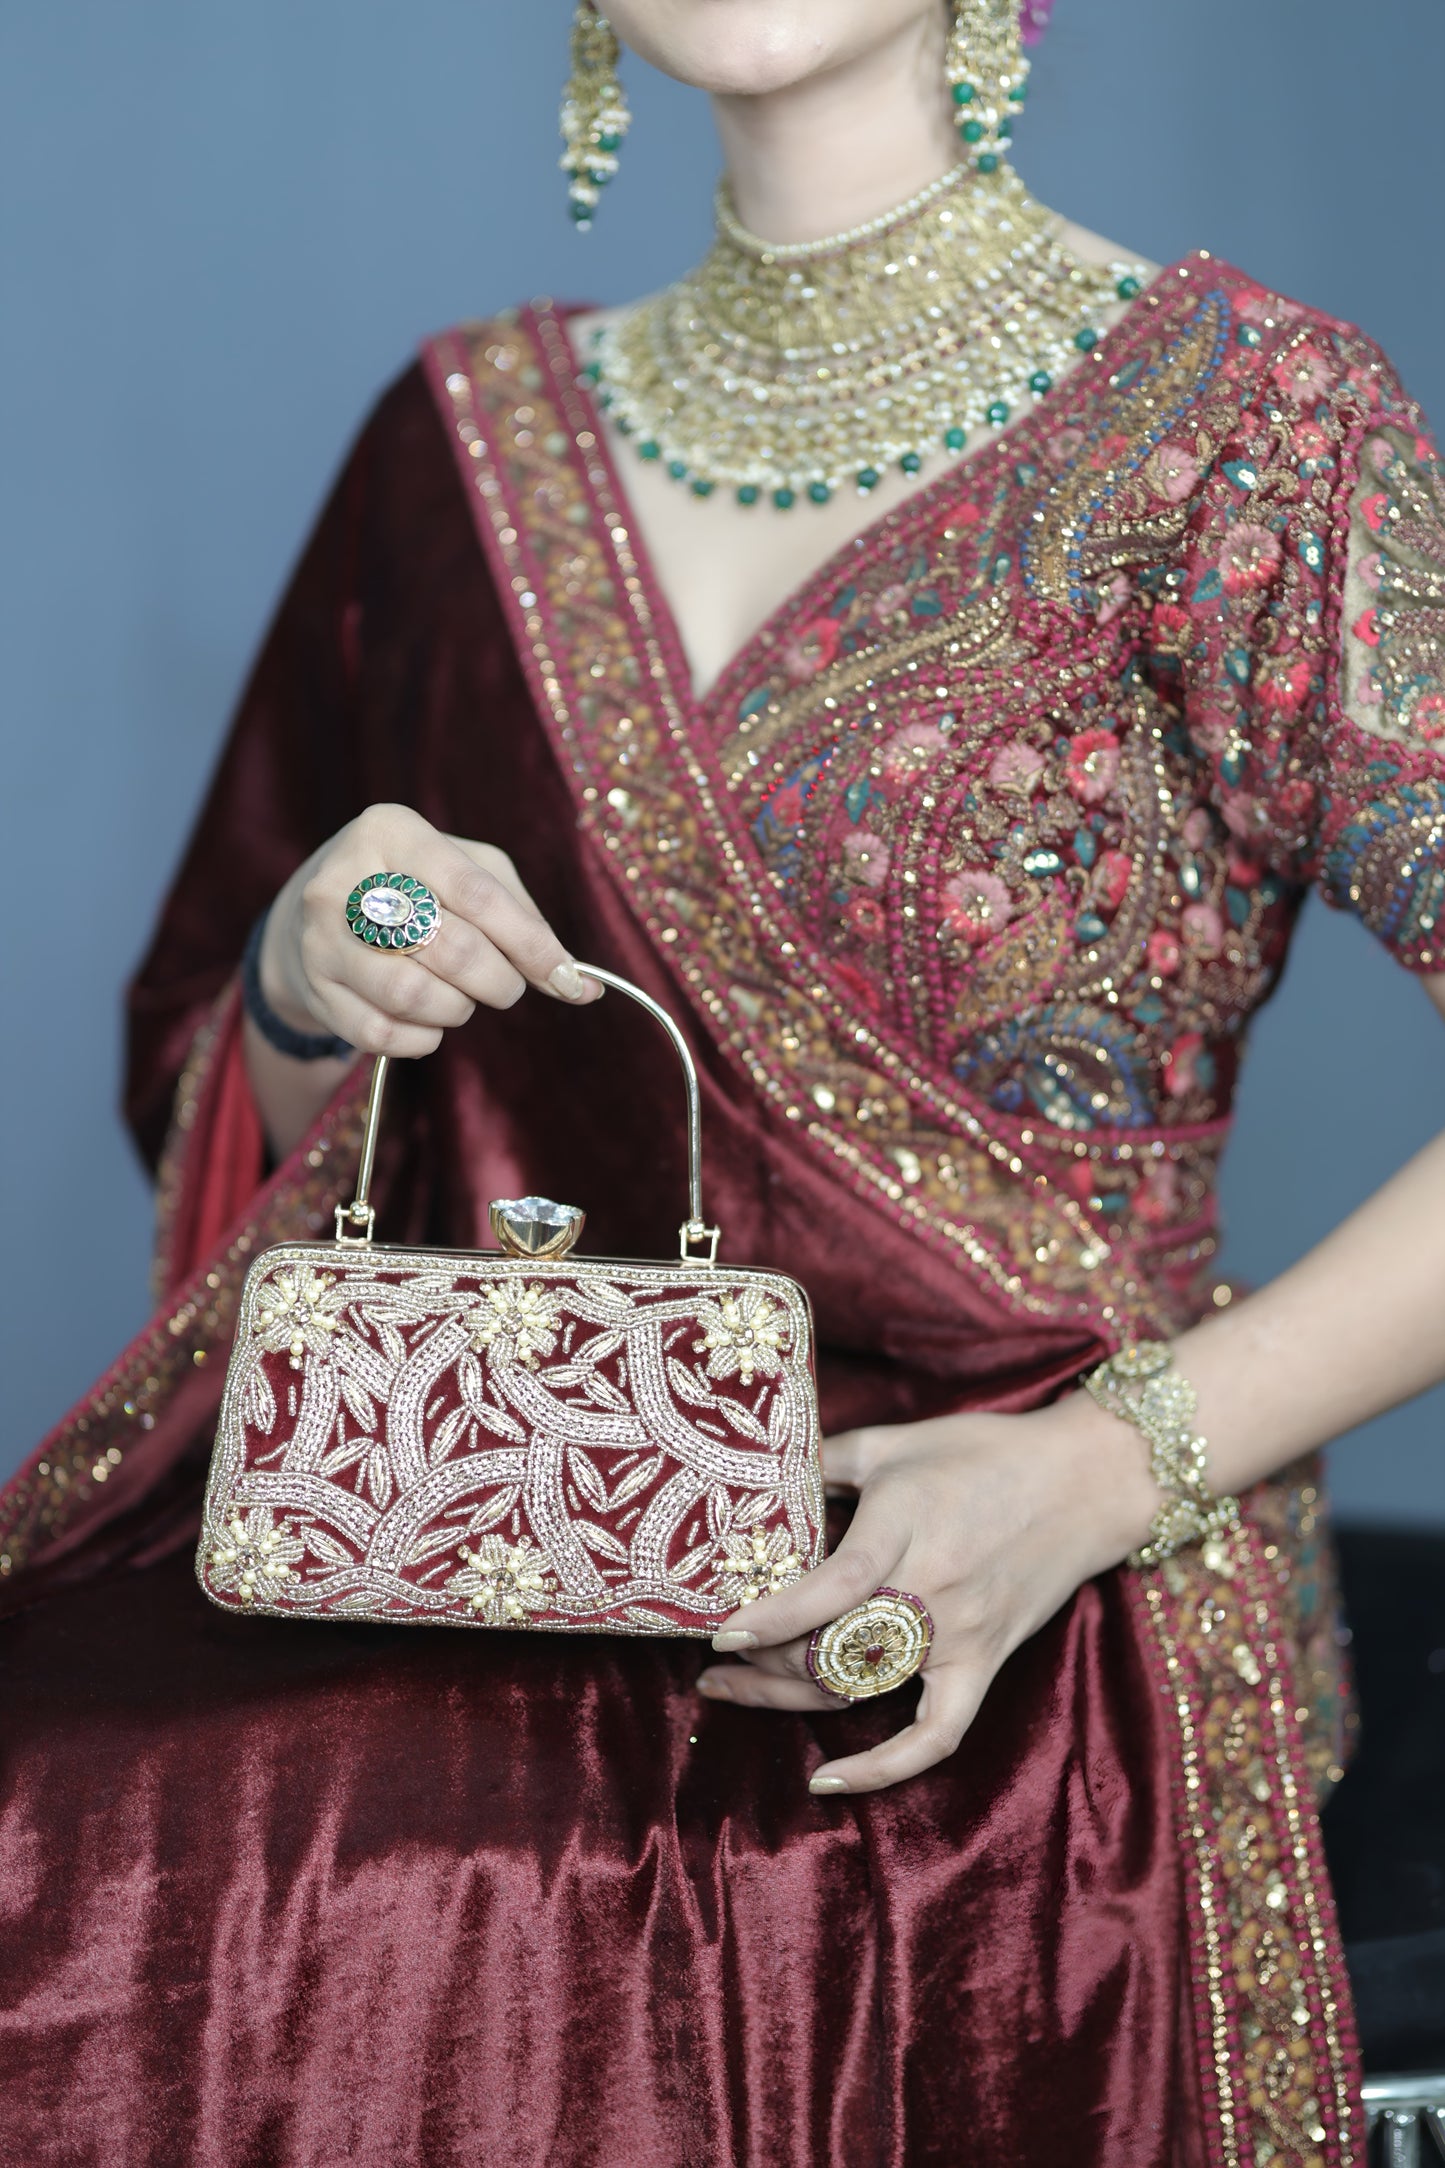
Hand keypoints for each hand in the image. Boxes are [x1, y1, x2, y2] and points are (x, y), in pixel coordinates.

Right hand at [258, 801, 601, 1055]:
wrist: (307, 915)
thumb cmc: (410, 887)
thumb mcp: (464, 871)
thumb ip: (523, 917)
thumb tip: (581, 984)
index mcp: (392, 831)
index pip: (477, 894)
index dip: (530, 943)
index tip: (568, 979)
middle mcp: (345, 877)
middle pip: (451, 948)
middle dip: (499, 981)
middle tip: (507, 988)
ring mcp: (319, 936)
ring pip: (413, 995)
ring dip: (457, 1010)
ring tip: (460, 999)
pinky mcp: (312, 988)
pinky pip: (382, 1034)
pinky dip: (422, 1039)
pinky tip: (427, 1023)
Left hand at [696, 1393, 1157, 1794]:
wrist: (1085, 1481)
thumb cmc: (986, 1451)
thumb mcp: (898, 1440)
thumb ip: (828, 1457)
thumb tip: (762, 1474)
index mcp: (908, 1523)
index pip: (836, 1585)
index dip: (776, 1616)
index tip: (723, 1634)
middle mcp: (934, 1587)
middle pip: (835, 1645)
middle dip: (762, 1662)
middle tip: (711, 1659)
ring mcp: (962, 1634)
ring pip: (862, 1686)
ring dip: (788, 1699)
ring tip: (730, 1692)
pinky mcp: (986, 1664)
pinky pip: (937, 1734)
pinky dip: (885, 1767)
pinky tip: (829, 1780)